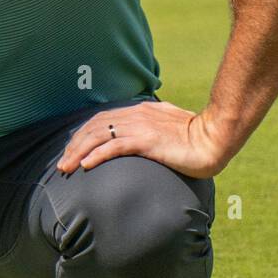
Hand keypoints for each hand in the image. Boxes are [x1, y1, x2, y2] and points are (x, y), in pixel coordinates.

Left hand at [56, 101, 229, 179]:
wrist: (215, 139)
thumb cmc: (195, 137)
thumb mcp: (167, 129)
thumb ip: (151, 129)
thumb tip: (139, 139)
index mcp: (140, 110)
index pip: (102, 119)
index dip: (82, 134)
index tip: (71, 150)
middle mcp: (137, 115)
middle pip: (95, 127)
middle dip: (74, 145)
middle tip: (62, 163)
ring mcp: (141, 127)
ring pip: (100, 136)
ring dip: (79, 152)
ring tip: (66, 167)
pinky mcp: (148, 141)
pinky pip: (115, 146)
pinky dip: (97, 155)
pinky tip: (86, 165)